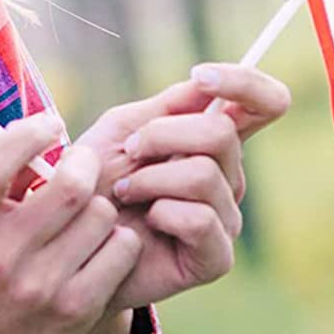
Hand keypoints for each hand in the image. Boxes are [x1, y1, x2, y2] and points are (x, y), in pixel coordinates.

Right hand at [0, 111, 144, 333]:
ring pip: (101, 214)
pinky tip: (100, 243)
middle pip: (68, 188)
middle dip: (84, 163)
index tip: (50, 123)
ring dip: (100, 204)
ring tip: (85, 214)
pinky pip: (121, 249)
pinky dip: (118, 238)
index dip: (27, 135)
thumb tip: (45, 130)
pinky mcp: (76, 310)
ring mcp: (39, 289)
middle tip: (82, 163)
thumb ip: (0, 173)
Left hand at [6, 64, 291, 309]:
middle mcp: (227, 178)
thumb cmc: (95, 181)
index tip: (202, 77)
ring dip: (150, 178)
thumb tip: (208, 85)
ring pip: (204, 174)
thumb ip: (168, 106)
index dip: (245, 82)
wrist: (70, 241)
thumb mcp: (123, 129)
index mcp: (211, 142)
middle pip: (222, 132)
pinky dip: (160, 212)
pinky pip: (200, 219)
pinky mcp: (215, 257)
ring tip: (125, 192)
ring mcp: (225, 219)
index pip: (263, 104)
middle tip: (130, 153)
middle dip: (163, 134)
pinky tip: (141, 222)